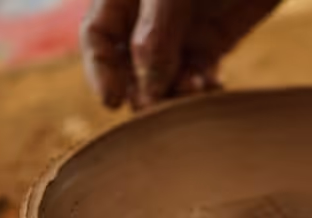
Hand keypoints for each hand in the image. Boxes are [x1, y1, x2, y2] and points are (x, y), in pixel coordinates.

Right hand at [80, 0, 282, 108]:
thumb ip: (157, 34)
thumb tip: (147, 89)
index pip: (98, 36)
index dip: (100, 71)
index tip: (112, 101)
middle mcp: (149, 17)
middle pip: (129, 66)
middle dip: (142, 90)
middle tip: (158, 106)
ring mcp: (181, 32)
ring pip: (165, 78)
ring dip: (174, 94)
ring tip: (193, 90)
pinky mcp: (213, 43)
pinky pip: (199, 77)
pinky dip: (202, 90)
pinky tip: (212, 89)